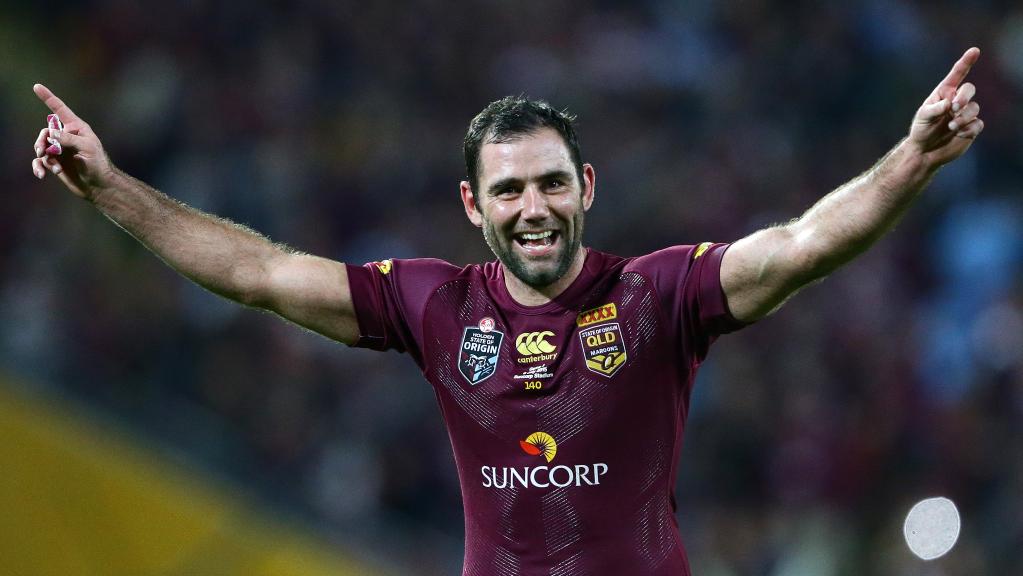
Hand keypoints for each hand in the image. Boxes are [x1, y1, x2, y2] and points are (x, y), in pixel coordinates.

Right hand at [31, 84, 115, 200]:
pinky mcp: (55, 163)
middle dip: (41, 141)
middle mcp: (66, 137)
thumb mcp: (87, 147)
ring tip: (53, 168)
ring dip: (43, 157)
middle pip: (45, 132)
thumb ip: (68, 138)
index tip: (36, 86)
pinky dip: (38, 167)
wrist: (98, 186)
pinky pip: (40, 161)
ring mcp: (60, 150)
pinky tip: (42, 175)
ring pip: (41, 147)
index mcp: (76, 128)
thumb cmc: (98, 164)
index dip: (48, 98)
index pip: (60, 109)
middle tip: (43, 151)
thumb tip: (50, 133)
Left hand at [908, 47, 983, 166]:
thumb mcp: (923, 117)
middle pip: (969, 89)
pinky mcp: (971, 127)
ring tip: (951, 126)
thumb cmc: (921, 130)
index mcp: (944, 93)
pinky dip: (969, 128)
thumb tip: (949, 103)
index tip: (974, 50)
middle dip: (964, 96)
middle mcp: (957, 101)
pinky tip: (958, 134)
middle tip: (954, 108)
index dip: (966, 62)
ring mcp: (965, 114)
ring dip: (964, 116)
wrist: (925, 151)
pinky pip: (978, 123)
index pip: (957, 75)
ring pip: (974, 107)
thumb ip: (935, 108)